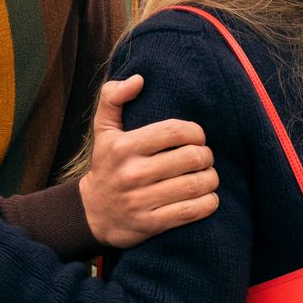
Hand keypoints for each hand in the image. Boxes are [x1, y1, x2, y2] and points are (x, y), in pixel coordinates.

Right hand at [79, 75, 218, 248]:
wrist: (91, 213)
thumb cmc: (106, 164)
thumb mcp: (103, 129)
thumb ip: (114, 97)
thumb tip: (139, 79)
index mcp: (124, 146)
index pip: (175, 131)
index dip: (196, 132)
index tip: (198, 137)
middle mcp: (133, 173)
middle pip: (190, 158)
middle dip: (206, 156)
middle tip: (205, 157)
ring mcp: (141, 200)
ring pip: (194, 185)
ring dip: (211, 179)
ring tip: (209, 176)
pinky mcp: (150, 224)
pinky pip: (190, 212)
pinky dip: (208, 203)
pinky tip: (209, 197)